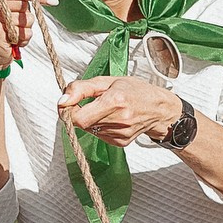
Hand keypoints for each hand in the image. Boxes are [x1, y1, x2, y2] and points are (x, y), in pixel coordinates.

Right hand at [0, 0, 53, 73]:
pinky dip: (23, 39)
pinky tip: (12, 42)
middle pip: (22, 3)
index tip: (52, 1)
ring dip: (24, 29)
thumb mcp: (4, 6)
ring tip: (11, 33)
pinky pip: (24, 32)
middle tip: (13, 24)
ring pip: (26, 18)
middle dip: (25, 15)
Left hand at [61, 76, 185, 148]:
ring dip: (91, 119)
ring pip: (89, 129)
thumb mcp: (108, 81)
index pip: (77, 117)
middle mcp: (119, 119)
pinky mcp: (121, 142)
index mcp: (115, 100)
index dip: (69, 110)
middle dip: (79, 112)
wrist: (160, 109)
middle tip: (89, 103)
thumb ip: (81, 88)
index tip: (70, 102)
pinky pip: (99, 135)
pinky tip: (112, 118)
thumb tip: (63, 100)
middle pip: (82, 123)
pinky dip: (100, 126)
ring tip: (106, 109)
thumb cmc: (136, 91)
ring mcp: (120, 133)